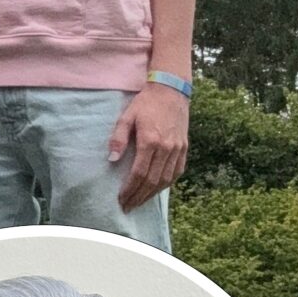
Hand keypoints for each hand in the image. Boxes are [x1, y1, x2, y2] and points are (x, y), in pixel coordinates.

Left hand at [110, 82, 190, 209]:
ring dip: (152, 193)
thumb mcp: (126, 117)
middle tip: (128, 206)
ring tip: (140, 201)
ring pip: (166, 179)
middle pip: (153, 181)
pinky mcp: (184, 147)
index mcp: (151, 141)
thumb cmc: (145, 103)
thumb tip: (112, 160)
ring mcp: (178, 148)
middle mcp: (167, 148)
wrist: (171, 90)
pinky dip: (166, 184)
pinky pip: (177, 172)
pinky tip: (156, 189)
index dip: (130, 189)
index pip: (140, 173)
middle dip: (139, 196)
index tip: (121, 198)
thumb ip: (118, 138)